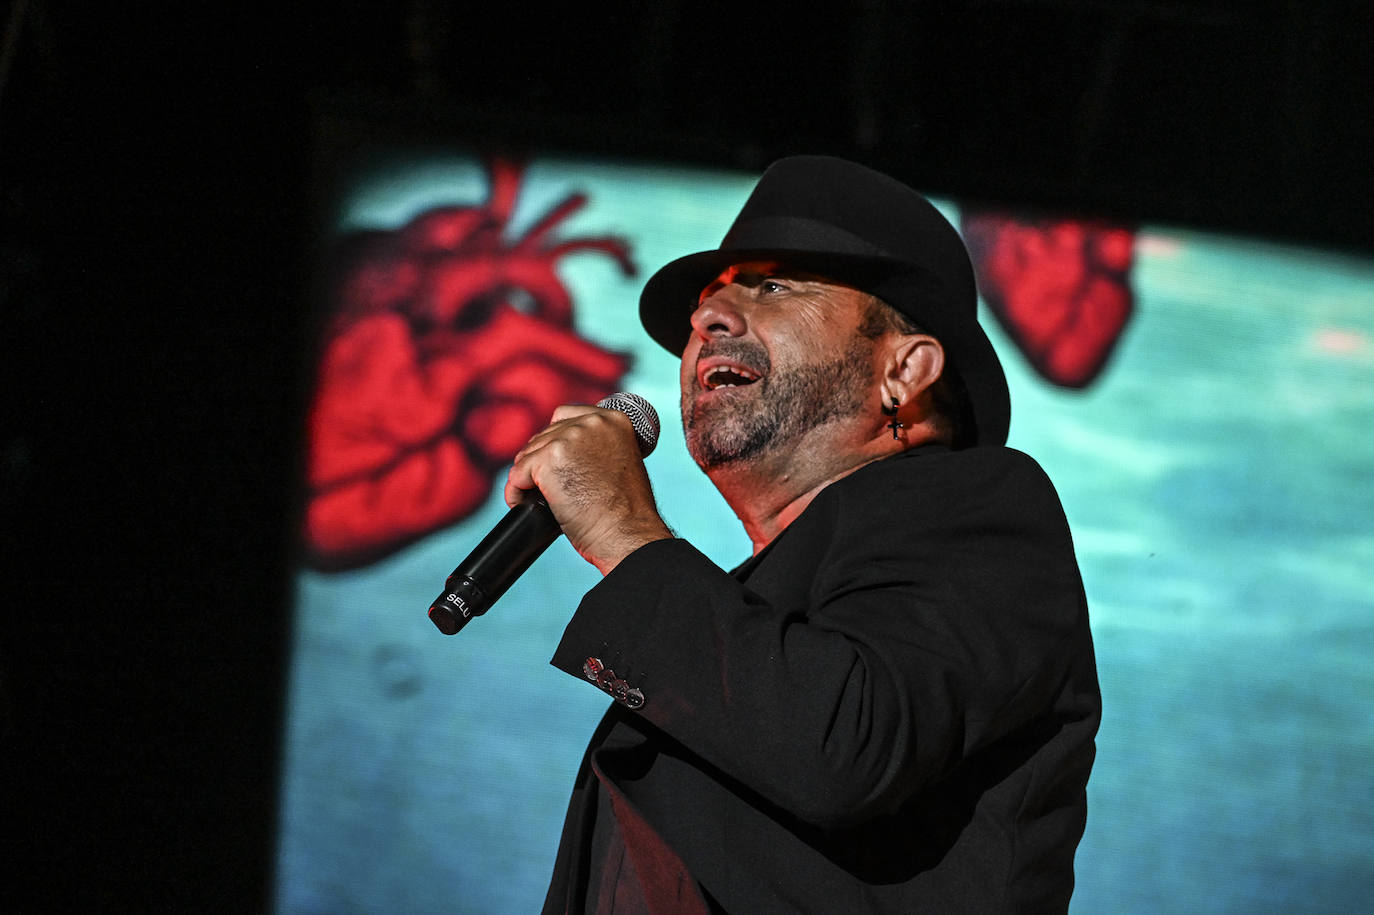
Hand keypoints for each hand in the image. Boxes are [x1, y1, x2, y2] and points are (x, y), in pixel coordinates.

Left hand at [505, 404, 672, 574]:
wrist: (626, 534)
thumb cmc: (626, 512)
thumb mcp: (620, 463)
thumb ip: (597, 447)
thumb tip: (564, 453)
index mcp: (614, 420)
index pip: (565, 415)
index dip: (555, 441)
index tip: (557, 465)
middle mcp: (592, 422)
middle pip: (544, 436)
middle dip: (540, 463)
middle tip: (549, 491)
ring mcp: (569, 438)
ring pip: (528, 455)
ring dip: (528, 479)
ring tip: (540, 501)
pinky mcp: (548, 459)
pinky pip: (517, 474)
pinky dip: (516, 492)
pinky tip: (524, 505)